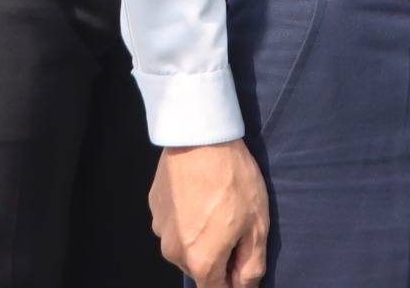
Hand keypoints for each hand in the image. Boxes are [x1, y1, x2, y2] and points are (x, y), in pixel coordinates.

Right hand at [151, 143, 269, 287]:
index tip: (242, 260)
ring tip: (216, 205)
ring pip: (185, 245)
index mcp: (201, 262)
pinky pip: (174, 223)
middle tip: (235, 224)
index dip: (233, 281)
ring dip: (200, 236)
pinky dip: (186, 216)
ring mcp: (160, 229)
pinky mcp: (154, 207)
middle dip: (218, 256)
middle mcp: (174, 252)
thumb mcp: (256, 225)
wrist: (199, 136)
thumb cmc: (232, 181)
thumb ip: (251, 265)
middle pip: (199, 268)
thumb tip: (244, 286)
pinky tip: (199, 193)